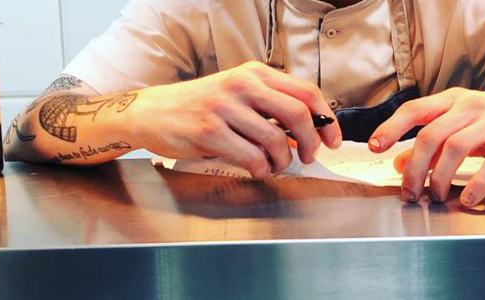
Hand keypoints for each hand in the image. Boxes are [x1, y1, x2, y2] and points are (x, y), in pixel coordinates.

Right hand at [129, 61, 341, 177]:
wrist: (152, 111)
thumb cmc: (200, 106)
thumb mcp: (238, 93)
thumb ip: (271, 105)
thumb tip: (308, 131)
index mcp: (254, 72)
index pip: (306, 92)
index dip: (327, 119)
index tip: (331, 139)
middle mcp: (242, 85)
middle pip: (298, 114)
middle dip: (310, 142)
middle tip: (308, 157)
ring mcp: (224, 107)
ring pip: (275, 140)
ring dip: (282, 161)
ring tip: (275, 165)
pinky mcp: (209, 132)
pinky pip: (252, 157)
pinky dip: (261, 169)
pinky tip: (257, 168)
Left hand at [370, 88, 484, 206]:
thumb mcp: (466, 126)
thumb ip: (434, 142)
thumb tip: (400, 160)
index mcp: (455, 100)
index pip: (415, 110)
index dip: (392, 127)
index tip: (375, 147)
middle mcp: (472, 106)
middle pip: (431, 135)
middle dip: (414, 167)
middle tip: (408, 191)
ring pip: (456, 148)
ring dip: (440, 178)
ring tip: (435, 196)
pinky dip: (477, 183)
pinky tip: (469, 199)